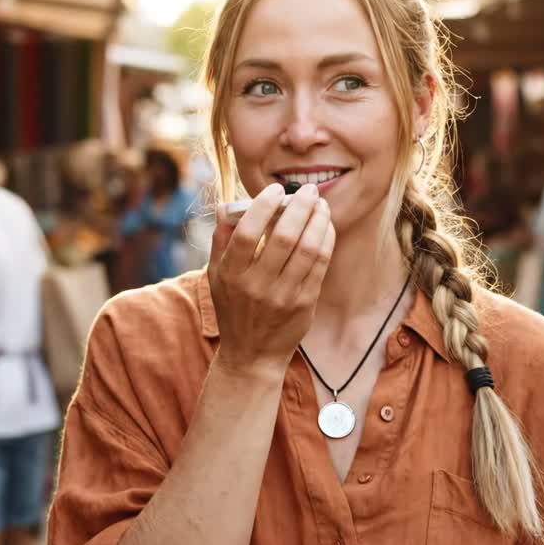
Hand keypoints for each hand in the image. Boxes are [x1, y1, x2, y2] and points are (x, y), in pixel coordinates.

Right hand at [207, 183, 334, 372]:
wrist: (252, 355)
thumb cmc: (233, 308)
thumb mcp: (217, 276)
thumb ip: (220, 239)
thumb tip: (224, 205)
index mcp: (232, 275)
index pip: (248, 232)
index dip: (264, 205)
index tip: (277, 189)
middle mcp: (257, 286)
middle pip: (283, 236)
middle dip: (300, 207)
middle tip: (308, 190)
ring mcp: (283, 296)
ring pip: (308, 248)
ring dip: (318, 220)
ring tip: (321, 205)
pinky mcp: (305, 304)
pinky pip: (321, 264)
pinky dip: (326, 240)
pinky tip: (326, 226)